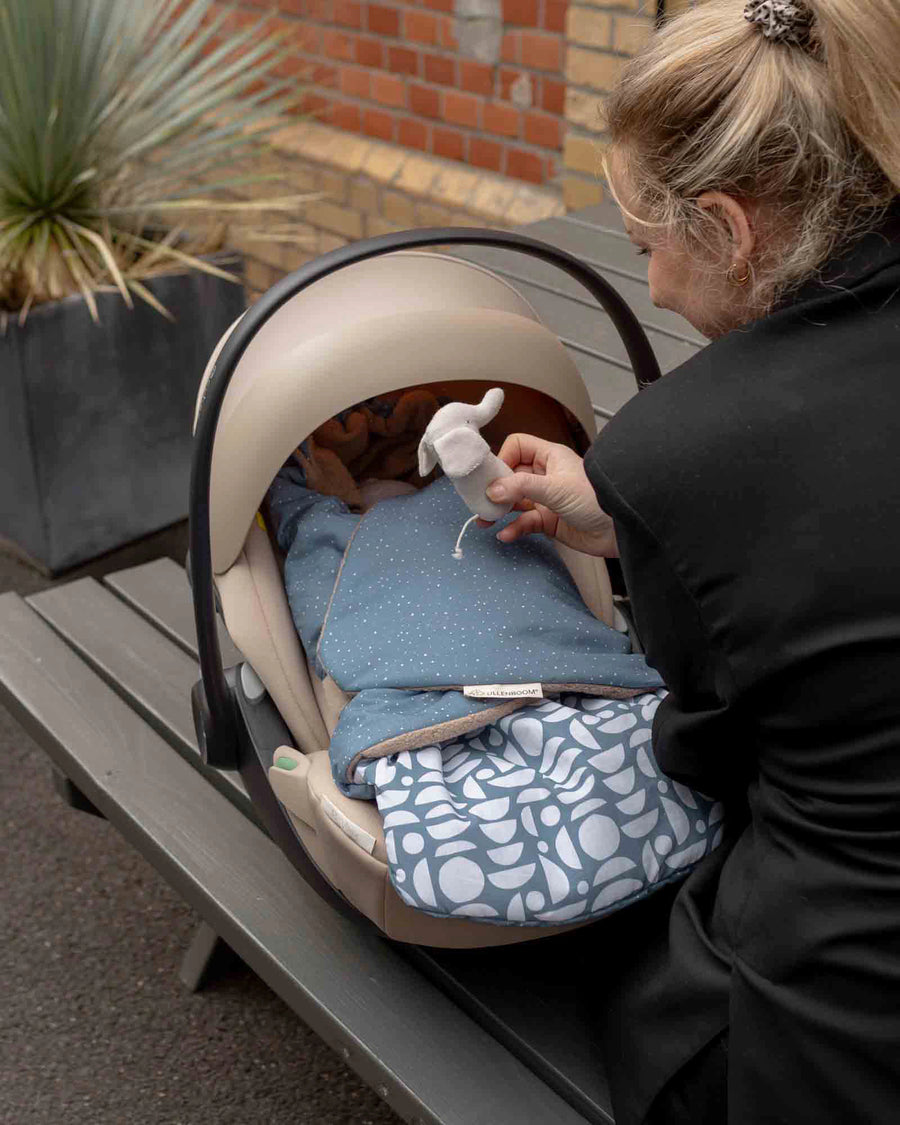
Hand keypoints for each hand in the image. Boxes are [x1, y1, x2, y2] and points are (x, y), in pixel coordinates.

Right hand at [483, 433, 618, 556]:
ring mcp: (546, 499)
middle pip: (511, 475)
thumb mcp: (556, 488)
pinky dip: (514, 528)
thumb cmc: (596, 499)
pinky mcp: (549, 521)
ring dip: (500, 511)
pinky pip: (525, 522)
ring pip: (515, 501)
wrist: (620, 530)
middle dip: (495, 488)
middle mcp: (546, 475)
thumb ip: (522, 487)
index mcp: (550, 457)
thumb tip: (492, 490)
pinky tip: (507, 534)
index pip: (517, 446)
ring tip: (485, 520)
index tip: (492, 476)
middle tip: (480, 501)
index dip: (503, 458)